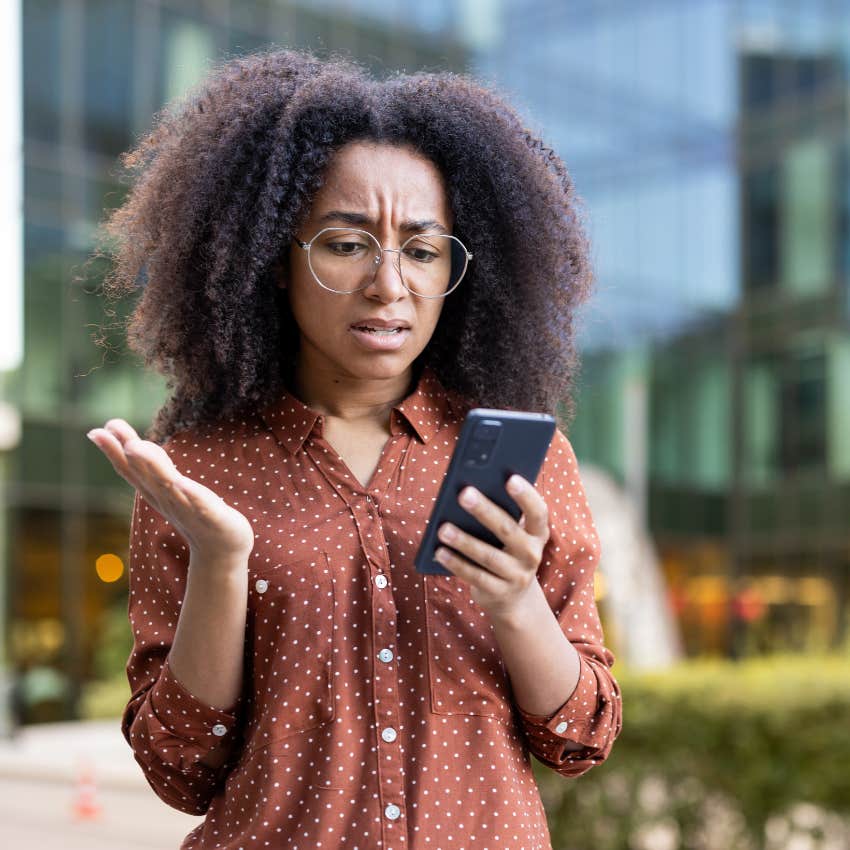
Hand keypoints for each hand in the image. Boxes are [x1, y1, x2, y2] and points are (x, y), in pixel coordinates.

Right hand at [88, 419, 254, 558]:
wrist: (222, 550)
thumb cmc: (196, 514)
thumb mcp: (171, 486)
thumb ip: (153, 466)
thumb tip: (130, 443)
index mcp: (157, 491)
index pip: (132, 469)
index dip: (114, 450)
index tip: (96, 430)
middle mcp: (168, 499)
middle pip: (144, 472)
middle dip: (126, 450)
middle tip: (108, 429)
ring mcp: (189, 509)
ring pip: (167, 484)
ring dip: (151, 465)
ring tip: (134, 446)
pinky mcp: (213, 518)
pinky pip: (201, 505)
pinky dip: (191, 494)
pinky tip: (180, 482)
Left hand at [433, 475, 549, 620]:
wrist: (513, 597)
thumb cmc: (506, 551)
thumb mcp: (511, 534)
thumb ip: (499, 515)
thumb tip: (468, 492)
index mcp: (537, 533)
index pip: (538, 511)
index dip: (526, 495)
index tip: (509, 478)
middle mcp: (532, 554)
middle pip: (508, 530)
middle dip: (485, 511)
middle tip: (463, 494)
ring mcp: (517, 576)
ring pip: (489, 556)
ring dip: (464, 541)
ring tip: (443, 528)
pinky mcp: (499, 592)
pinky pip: (475, 576)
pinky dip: (456, 564)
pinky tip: (439, 552)